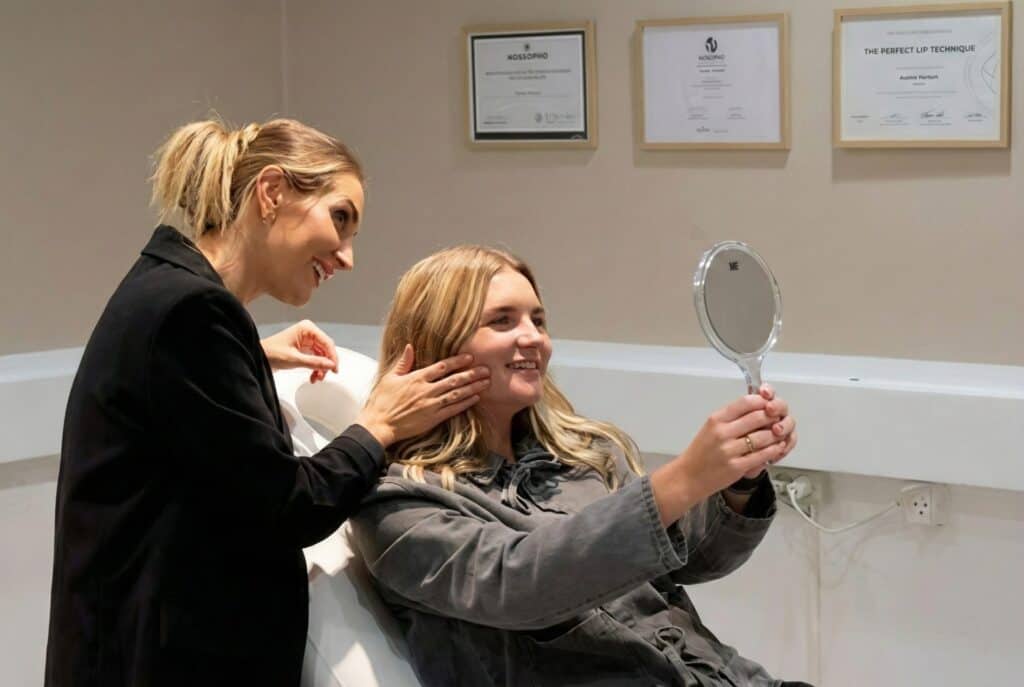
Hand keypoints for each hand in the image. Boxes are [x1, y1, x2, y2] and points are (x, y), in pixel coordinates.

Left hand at [260, 320, 338, 383]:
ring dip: (320, 368)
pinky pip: (315, 358)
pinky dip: (315, 368)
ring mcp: (306, 340)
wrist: (257, 357)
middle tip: (325, 375)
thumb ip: (314, 362)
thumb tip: (330, 365)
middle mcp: (308, 332)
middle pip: (326, 349)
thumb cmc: (270, 352)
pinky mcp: (303, 348)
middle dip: (326, 363)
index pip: (327, 342)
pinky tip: (313, 376)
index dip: (332, 356)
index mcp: (306, 328)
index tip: (334, 368)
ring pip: (322, 355)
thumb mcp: (294, 359)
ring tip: (317, 377)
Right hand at [355, 345, 490, 447]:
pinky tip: (475, 398)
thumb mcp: (389, 378)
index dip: (457, 361)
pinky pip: (453, 410)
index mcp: (416, 378)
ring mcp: (431, 405)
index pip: (441, 367)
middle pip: (454, 380)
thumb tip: (409, 347)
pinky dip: (465, 403)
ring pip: (457, 394)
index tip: (470, 357)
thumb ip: (403, 362)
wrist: (378, 425)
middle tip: (486, 369)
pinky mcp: (432, 419)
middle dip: (472, 374)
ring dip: (473, 387)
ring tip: (486, 382)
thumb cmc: (381, 402)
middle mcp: (426, 390)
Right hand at [649, 389, 795, 525]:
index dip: (763, 401)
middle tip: (778, 419)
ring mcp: (729, 450)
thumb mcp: (710, 428)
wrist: (689, 476)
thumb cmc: (700, 453)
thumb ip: (731, 417)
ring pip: (764, 436)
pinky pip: (762, 455)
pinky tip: (777, 448)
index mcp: (716, 419)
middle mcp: (722, 433)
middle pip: (758, 417)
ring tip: (780, 434)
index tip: (769, 404)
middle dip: (773, 417)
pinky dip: (774, 450)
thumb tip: (757, 407)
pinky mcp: (736, 467)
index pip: (746, 402)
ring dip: (777, 435)